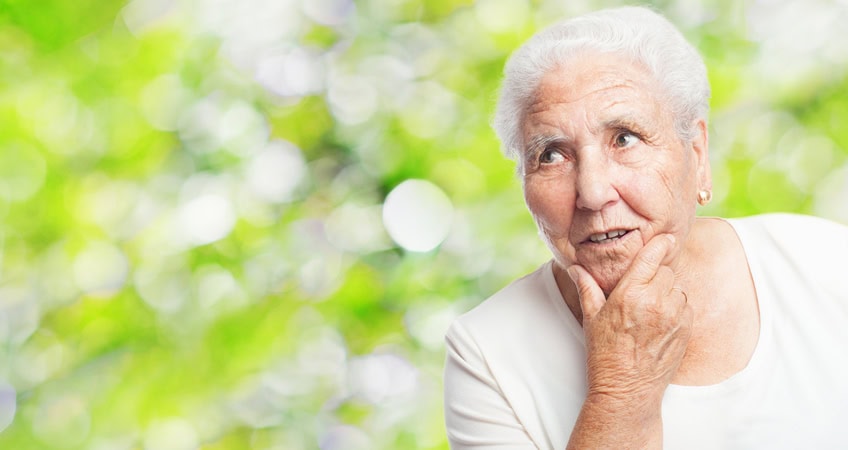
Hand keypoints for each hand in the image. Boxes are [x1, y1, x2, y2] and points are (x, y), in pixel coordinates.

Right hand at [567, 234, 692, 408]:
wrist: (627, 390)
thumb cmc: (605, 354)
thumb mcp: (591, 318)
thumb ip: (587, 287)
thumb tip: (575, 267)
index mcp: (630, 294)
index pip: (652, 256)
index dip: (660, 243)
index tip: (665, 237)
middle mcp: (655, 302)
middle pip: (665, 270)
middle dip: (655, 274)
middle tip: (641, 288)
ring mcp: (674, 317)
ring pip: (677, 287)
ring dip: (667, 291)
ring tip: (650, 307)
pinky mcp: (685, 330)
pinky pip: (686, 305)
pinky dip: (676, 307)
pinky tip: (660, 320)